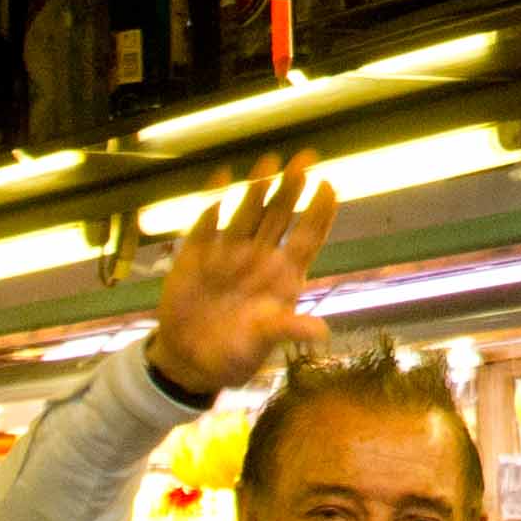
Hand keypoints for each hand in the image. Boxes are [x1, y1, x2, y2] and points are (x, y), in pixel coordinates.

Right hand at [148, 157, 338, 402]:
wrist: (190, 361)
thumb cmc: (235, 353)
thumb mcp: (263, 344)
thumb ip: (287, 330)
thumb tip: (322, 332)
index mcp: (283, 276)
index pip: (307, 237)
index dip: (320, 213)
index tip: (330, 186)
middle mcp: (259, 257)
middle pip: (280, 216)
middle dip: (292, 188)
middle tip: (305, 160)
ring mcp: (229, 252)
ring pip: (248, 212)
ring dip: (257, 188)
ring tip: (270, 161)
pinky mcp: (198, 254)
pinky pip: (208, 221)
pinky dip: (214, 199)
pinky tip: (222, 177)